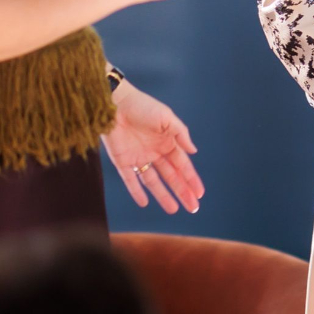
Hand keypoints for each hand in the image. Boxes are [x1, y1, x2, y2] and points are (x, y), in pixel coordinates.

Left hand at [103, 83, 204, 214]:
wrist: (114, 103)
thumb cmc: (142, 106)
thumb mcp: (167, 117)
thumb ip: (181, 134)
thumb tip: (194, 151)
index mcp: (167, 142)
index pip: (182, 165)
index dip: (191, 179)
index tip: (200, 193)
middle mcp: (154, 152)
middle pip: (171, 176)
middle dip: (182, 191)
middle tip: (192, 207)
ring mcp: (139, 158)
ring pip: (153, 182)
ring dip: (163, 195)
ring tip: (173, 210)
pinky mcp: (122, 161)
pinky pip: (130, 180)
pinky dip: (136, 192)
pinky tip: (144, 203)